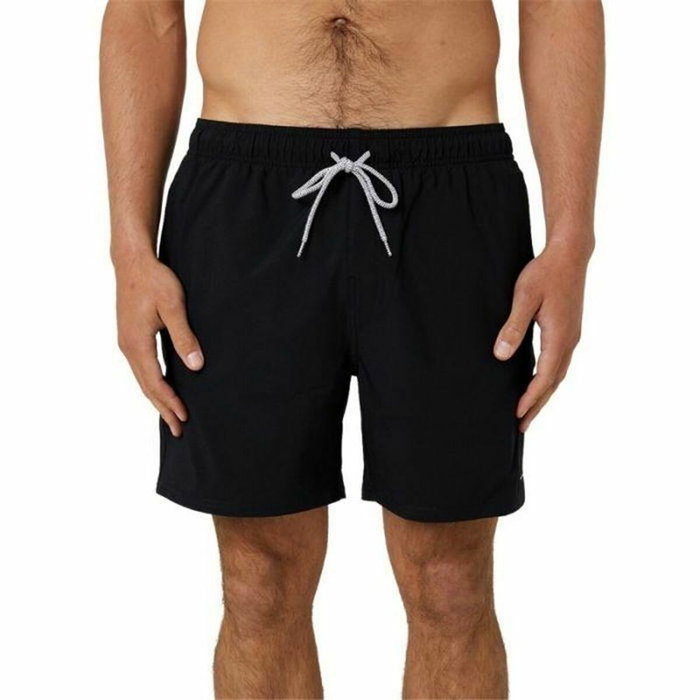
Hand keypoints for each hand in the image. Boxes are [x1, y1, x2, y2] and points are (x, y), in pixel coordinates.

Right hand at [115, 256, 203, 436]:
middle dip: (163, 409)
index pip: (156, 383)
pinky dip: (152, 384)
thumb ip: (184, 337)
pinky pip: (142, 369)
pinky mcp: (131, 337)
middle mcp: (128, 347)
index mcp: (137, 344)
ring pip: (143, 379)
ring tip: (170, 416)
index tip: (184, 417)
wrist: (132, 261)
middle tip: (178, 430)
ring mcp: (127, 343)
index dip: (171, 402)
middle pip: (147, 387)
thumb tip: (196, 365)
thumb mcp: (173, 307)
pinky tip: (162, 388)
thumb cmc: (154, 280)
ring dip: (157, 399)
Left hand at [493, 243, 588, 431]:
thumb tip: (501, 355)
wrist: (570, 254)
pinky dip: (549, 379)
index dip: (531, 398)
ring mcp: (571, 336)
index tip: (517, 414)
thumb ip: (513, 327)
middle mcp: (569, 340)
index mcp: (559, 336)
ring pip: (558, 374)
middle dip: (537, 405)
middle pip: (553, 382)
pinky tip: (538, 381)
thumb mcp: (525, 297)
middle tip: (522, 425)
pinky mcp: (569, 330)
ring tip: (529, 410)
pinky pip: (559, 363)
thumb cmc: (545, 273)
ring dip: (543, 394)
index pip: (544, 377)